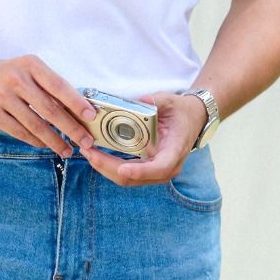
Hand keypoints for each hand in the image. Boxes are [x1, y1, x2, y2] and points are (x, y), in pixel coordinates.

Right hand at [0, 54, 97, 156]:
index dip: (77, 103)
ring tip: (68, 150)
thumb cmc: (8, 75)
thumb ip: (49, 86)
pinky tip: (46, 146)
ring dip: (55, 141)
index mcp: (31, 65)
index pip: (59, 86)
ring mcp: (3, 98)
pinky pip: (20, 132)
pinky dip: (36, 141)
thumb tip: (78, 110)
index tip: (91, 116)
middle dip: (71, 128)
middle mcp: (17, 80)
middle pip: (50, 109)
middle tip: (86, 141)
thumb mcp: (28, 70)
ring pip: (36, 125)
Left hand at [81, 91, 205, 187]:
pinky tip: (96, 155)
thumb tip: (142, 99)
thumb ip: (156, 101)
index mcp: (175, 150)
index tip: (123, 168)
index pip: (160, 168)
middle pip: (134, 178)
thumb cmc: (181, 112)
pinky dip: (109, 167)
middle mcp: (167, 167)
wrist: (192, 120)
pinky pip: (125, 175)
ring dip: (105, 169)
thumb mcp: (171, 101)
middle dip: (108, 167)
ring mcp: (155, 172)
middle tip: (89, 152)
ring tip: (87, 152)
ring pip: (127, 180)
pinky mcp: (146, 170)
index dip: (140, 171)